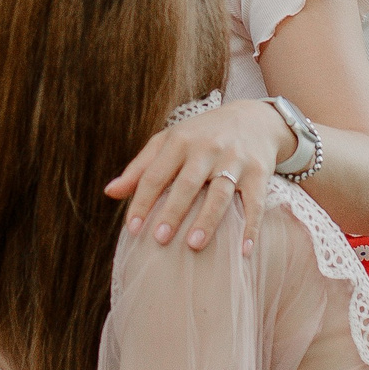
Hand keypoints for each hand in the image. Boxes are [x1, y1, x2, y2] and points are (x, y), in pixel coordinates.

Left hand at [103, 100, 287, 253]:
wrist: (251, 118)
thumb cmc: (200, 136)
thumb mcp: (169, 142)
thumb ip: (140, 168)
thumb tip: (109, 193)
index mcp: (179, 141)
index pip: (155, 174)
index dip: (142, 201)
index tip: (132, 229)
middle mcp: (207, 149)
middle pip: (187, 183)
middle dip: (173, 211)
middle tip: (159, 240)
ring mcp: (234, 160)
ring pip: (220, 192)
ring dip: (207, 219)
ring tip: (194, 246)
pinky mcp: (259, 172)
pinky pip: (255, 203)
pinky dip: (251, 226)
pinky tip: (244, 250)